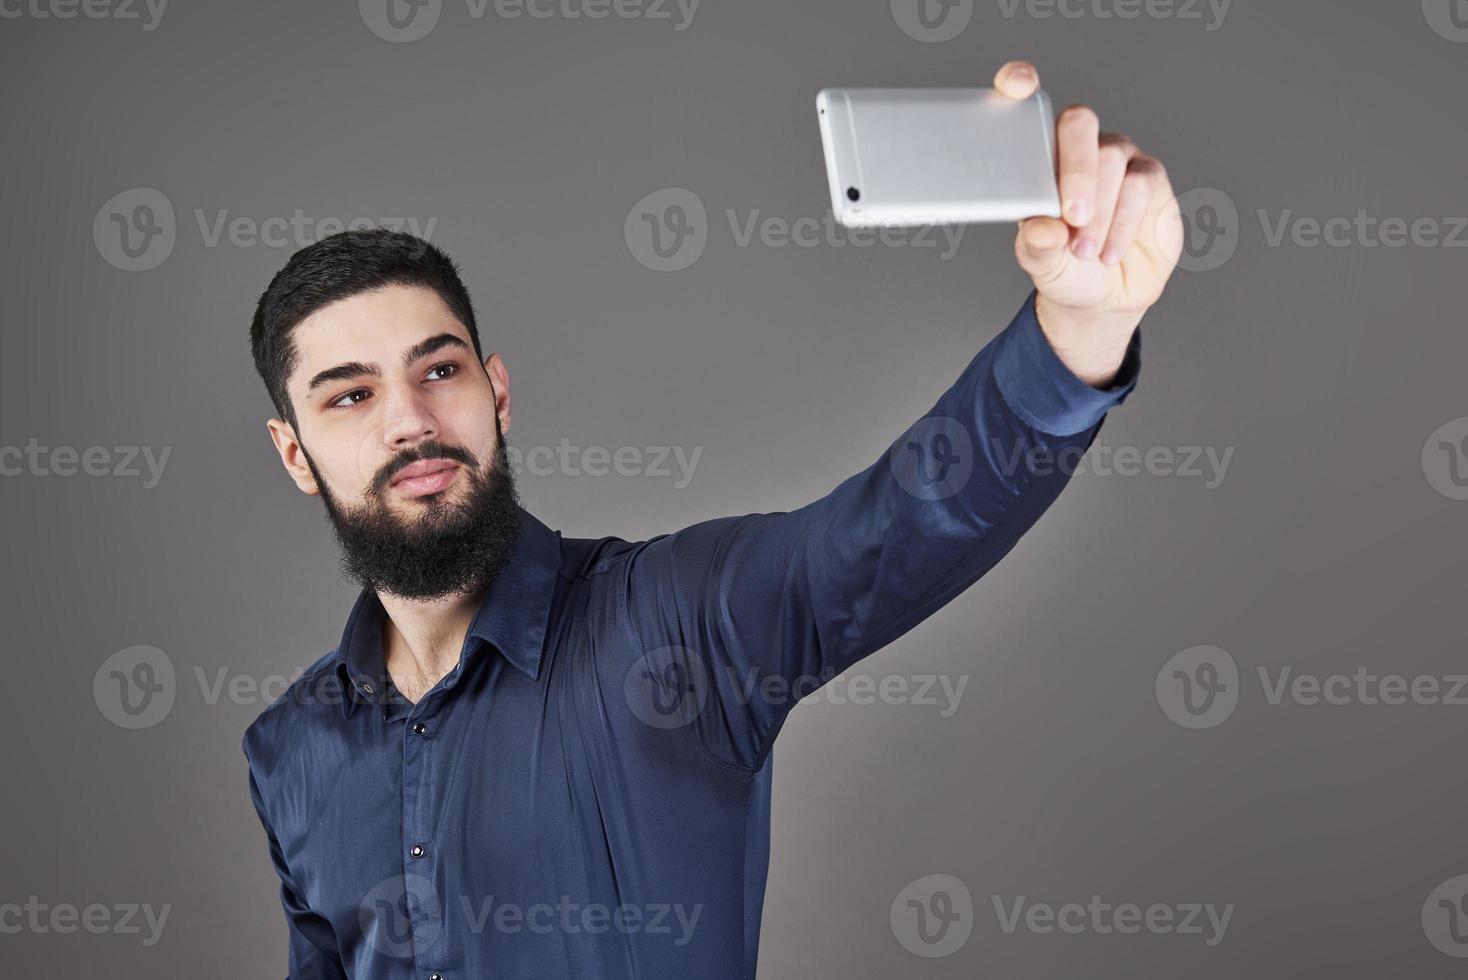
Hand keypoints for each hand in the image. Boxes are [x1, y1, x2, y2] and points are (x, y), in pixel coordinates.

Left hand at [994, 61, 1183, 387]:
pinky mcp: (1150, 177)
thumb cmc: (1065, 269)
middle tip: (1071, 215)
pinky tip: (1107, 253)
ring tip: (1085, 253)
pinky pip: (1141, 183)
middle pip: (1079, 124)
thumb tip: (1042, 227)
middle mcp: (1078, 148)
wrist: (1106, 297)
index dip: (1019, 82)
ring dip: (1100, 211)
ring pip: (1112, 159)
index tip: (1017, 86)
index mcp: (1037, 157)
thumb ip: (1038, 246)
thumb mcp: (1042, 265)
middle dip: (1075, 168)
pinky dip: (1123, 222)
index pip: (1026, 105)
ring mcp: (1117, 157)